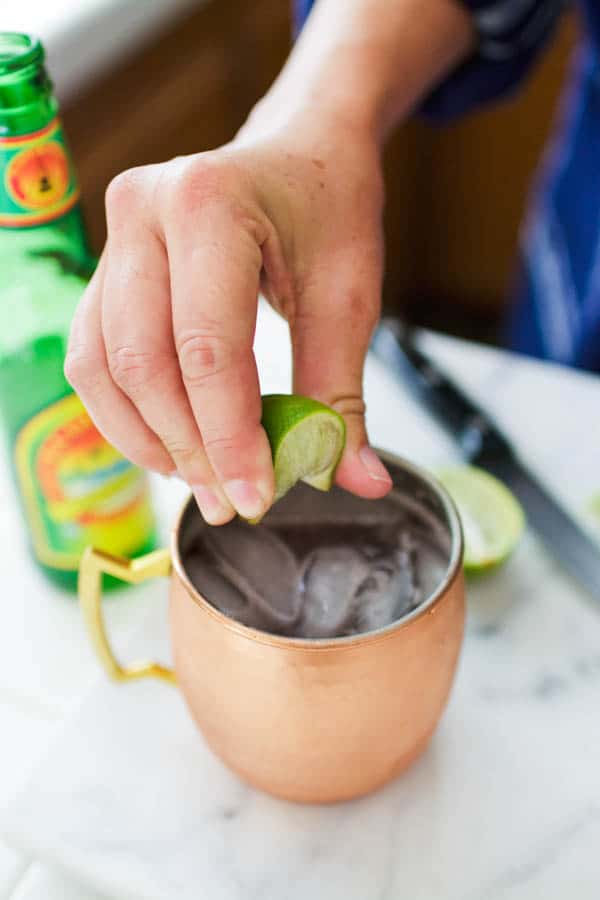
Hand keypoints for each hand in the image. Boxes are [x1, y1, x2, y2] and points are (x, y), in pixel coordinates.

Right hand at [65, 112, 392, 524]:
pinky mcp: (105, 266)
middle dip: (188, 448)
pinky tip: (168, 444)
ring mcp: (114, 236)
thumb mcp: (349, 297)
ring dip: (149, 438)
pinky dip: (127, 412)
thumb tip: (360, 481)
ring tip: (200, 481)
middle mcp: (144, 211)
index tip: (255, 496)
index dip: (228, 437)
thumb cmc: (327, 208)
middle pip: (144, 363)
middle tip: (230, 502)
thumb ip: (341, 395)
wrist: (299, 149)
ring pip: (104, 366)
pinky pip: (94, 356)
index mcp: (211, 204)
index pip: (208, 349)